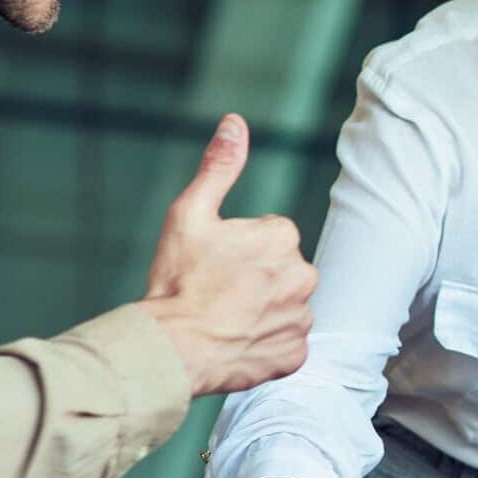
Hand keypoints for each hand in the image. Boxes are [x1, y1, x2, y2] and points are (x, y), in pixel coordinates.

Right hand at [142, 114, 316, 396]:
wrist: (172, 348)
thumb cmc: (178, 280)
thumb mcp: (190, 213)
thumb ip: (219, 167)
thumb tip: (235, 122)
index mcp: (283, 236)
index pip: (268, 235)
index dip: (237, 249)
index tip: (214, 264)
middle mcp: (304, 274)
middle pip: (280, 270)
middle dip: (254, 278)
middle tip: (217, 293)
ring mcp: (302, 317)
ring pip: (283, 306)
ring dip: (261, 311)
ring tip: (225, 320)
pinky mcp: (297, 355)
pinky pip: (285, 343)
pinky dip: (265, 343)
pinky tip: (238, 341)